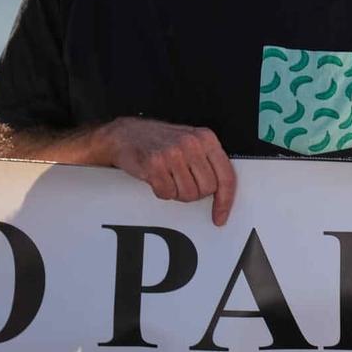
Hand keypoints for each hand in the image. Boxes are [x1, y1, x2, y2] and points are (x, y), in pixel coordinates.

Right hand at [99, 119, 235, 224]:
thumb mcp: (192, 142)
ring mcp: (173, 153)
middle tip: (182, 182)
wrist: (125, 135)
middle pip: (207, 189)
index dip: (225, 200)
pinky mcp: (154, 164)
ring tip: (169, 177)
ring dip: (177, 192)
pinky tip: (158, 177)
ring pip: (188, 194)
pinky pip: (167, 193)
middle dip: (195, 193)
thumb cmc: (160, 141)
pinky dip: (162, 191)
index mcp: (207, 138)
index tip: (220, 216)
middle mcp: (192, 143)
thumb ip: (208, 162)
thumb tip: (223, 192)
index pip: (226, 175)